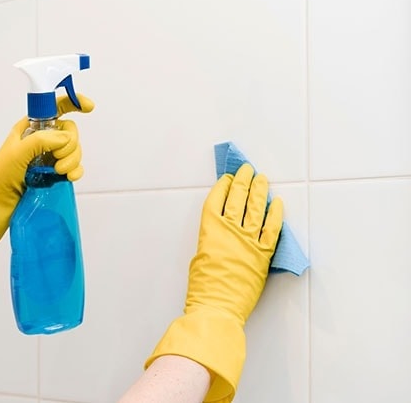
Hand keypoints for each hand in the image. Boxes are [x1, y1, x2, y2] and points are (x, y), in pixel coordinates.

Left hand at [0, 94, 93, 290]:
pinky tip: (69, 178)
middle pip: (70, 132)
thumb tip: (65, 140)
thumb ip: (42, 141)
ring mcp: (48, 158)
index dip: (73, 102)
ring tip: (59, 173)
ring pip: (73, 151)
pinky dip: (75, 171)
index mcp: (30, 127)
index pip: (55, 107)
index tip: (88, 108)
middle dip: (70, 145)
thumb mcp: (17, 153)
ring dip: (72, 160)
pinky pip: (74, 168)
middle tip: (57, 160)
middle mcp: (41, 140)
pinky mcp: (53, 175)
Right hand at [146, 163, 282, 402]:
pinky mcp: (263, 254)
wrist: (216, 307)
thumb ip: (211, 241)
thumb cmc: (203, 287)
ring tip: (261, 179)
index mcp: (209, 230)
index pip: (216, 200)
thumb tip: (222, 235)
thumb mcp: (199, 257)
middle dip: (242, 181)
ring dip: (259, 190)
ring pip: (255, 208)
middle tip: (246, 170)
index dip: (222, 187)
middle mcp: (229, 230)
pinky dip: (276, 215)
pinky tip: (277, 203)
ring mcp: (248, 240)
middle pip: (237, 198)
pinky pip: (272, 229)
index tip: (227, 179)